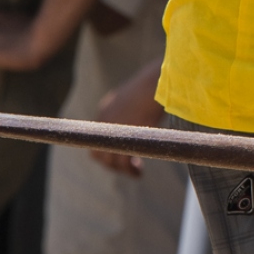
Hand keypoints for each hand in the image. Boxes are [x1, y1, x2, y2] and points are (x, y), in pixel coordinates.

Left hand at [91, 57, 164, 176]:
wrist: (157, 82)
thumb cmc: (156, 85)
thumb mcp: (139, 96)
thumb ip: (134, 109)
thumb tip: (143, 117)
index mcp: (106, 109)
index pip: (96, 138)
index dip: (108, 149)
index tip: (122, 153)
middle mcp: (104, 121)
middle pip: (98, 153)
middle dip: (113, 163)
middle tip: (130, 165)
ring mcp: (111, 130)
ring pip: (110, 161)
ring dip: (122, 169)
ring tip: (137, 170)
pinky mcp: (123, 138)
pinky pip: (122, 162)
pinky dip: (129, 170)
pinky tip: (139, 171)